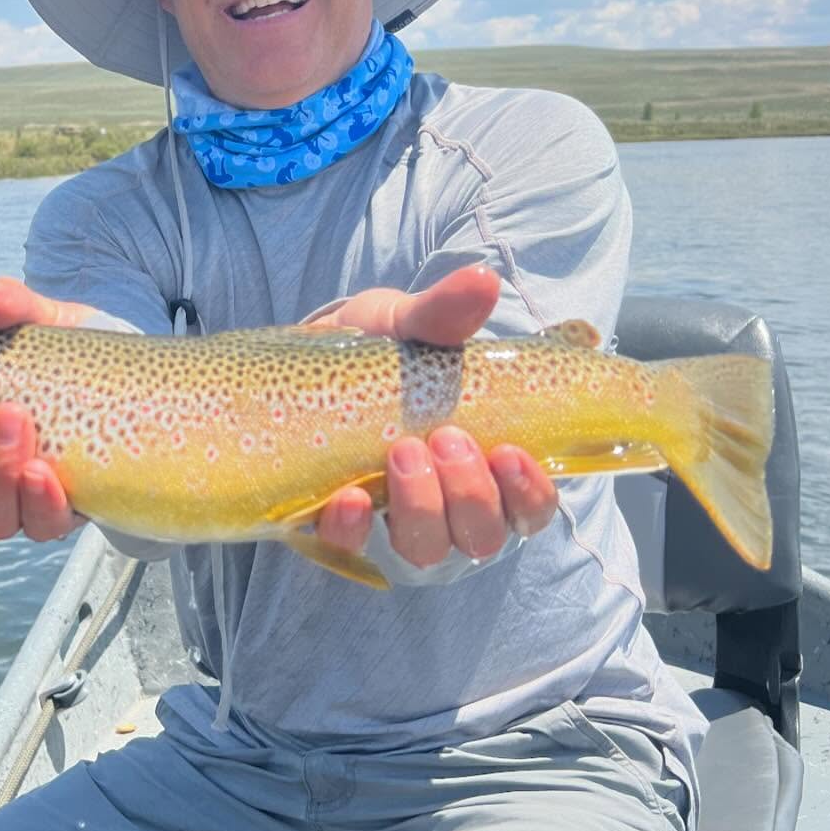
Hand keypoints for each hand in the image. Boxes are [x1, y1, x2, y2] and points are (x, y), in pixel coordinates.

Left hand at [310, 265, 559, 568]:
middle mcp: (446, 506)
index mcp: (482, 465)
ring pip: (427, 549)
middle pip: (481, 537)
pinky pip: (350, 547)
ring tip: (404, 454)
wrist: (300, 358)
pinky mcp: (336, 524)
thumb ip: (443, 313)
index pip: (528, 508)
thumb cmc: (377, 350)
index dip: (529, 494)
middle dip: (470, 495)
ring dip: (423, 508)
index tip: (510, 452)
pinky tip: (348, 498)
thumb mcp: (408, 325)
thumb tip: (484, 281)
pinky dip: (353, 528)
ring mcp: (390, 520)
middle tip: (447, 440)